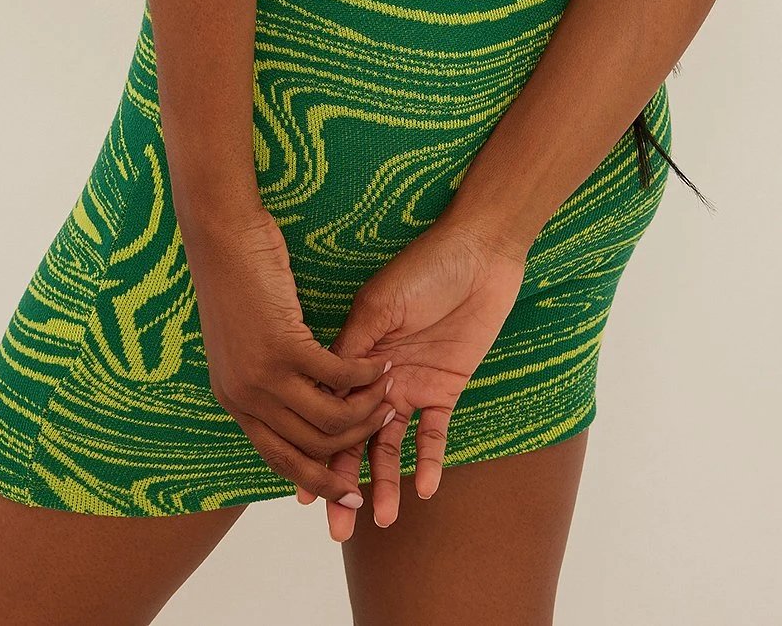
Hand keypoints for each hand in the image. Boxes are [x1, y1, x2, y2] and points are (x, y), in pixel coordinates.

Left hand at [183, 201, 395, 512]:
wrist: (221, 236)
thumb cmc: (237, 281)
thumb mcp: (242, 345)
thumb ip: (263, 380)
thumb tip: (291, 406)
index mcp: (235, 402)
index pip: (281, 461)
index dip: (319, 482)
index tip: (351, 491)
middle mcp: (246, 398)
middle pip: (309, 450)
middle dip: (352, 454)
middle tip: (384, 432)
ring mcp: (263, 375)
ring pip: (329, 420)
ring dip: (366, 412)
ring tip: (388, 394)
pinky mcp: (283, 346)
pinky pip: (338, 378)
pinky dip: (365, 377)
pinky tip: (381, 364)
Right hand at [293, 214, 527, 536]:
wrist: (480, 253)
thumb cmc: (425, 266)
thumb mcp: (381, 301)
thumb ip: (354, 346)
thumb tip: (324, 391)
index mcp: (355, 354)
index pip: (329, 410)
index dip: (316, 450)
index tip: (301, 490)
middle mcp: (378, 377)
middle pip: (356, 438)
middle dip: (344, 482)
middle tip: (337, 529)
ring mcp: (412, 385)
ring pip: (391, 445)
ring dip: (384, 482)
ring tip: (381, 520)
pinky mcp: (446, 388)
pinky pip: (435, 434)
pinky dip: (430, 460)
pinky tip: (426, 488)